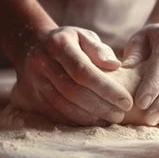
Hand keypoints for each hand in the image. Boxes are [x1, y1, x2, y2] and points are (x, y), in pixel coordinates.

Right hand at [10, 26, 132, 125]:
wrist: (32, 45)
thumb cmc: (68, 41)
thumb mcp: (83, 36)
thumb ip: (99, 49)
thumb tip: (115, 66)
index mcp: (58, 44)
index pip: (83, 70)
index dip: (106, 88)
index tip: (126, 101)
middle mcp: (42, 62)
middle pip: (73, 91)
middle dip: (100, 106)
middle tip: (121, 114)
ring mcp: (35, 81)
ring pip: (63, 105)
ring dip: (89, 117)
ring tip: (110, 120)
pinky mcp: (32, 97)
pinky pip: (56, 113)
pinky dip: (76, 120)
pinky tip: (93, 121)